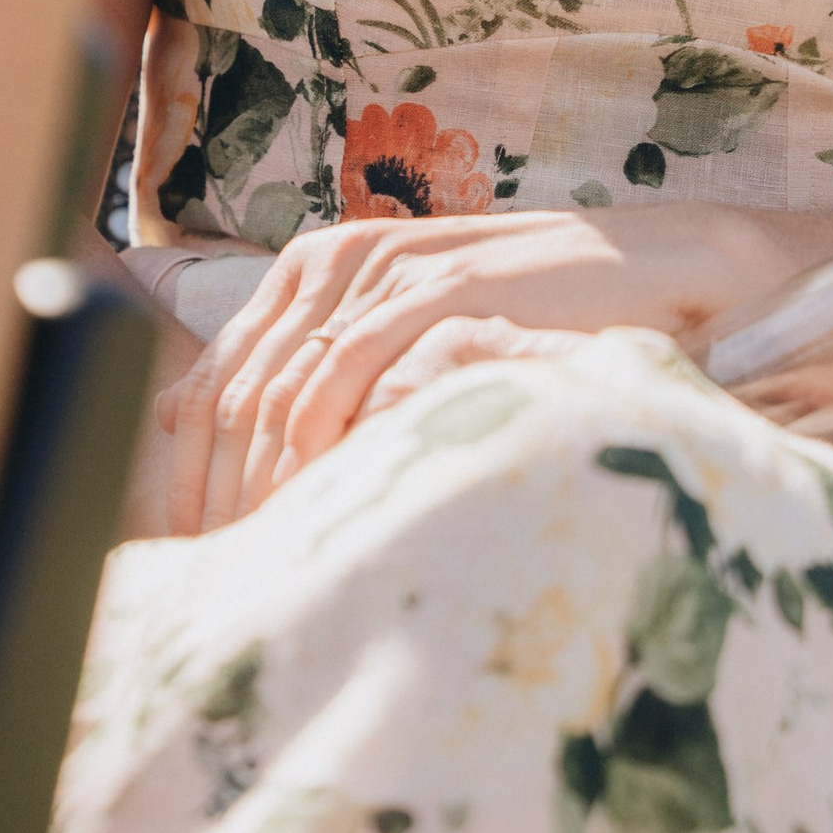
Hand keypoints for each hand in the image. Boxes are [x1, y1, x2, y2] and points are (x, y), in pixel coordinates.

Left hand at [155, 202, 832, 533]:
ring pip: (280, 385)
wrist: (653, 270)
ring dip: (262, 481)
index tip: (193, 553)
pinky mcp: (437, 286)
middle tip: (221, 573)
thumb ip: (314, 366)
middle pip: (233, 387)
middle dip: (214, 490)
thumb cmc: (529, 316)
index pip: (216, 377)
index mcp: (316, 265)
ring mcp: (388, 268)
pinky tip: (320, 500)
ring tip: (267, 557)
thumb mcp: (408, 334)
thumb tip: (179, 416)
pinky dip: (319, 442)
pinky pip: (347, 370)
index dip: (191, 472)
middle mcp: (336, 258)